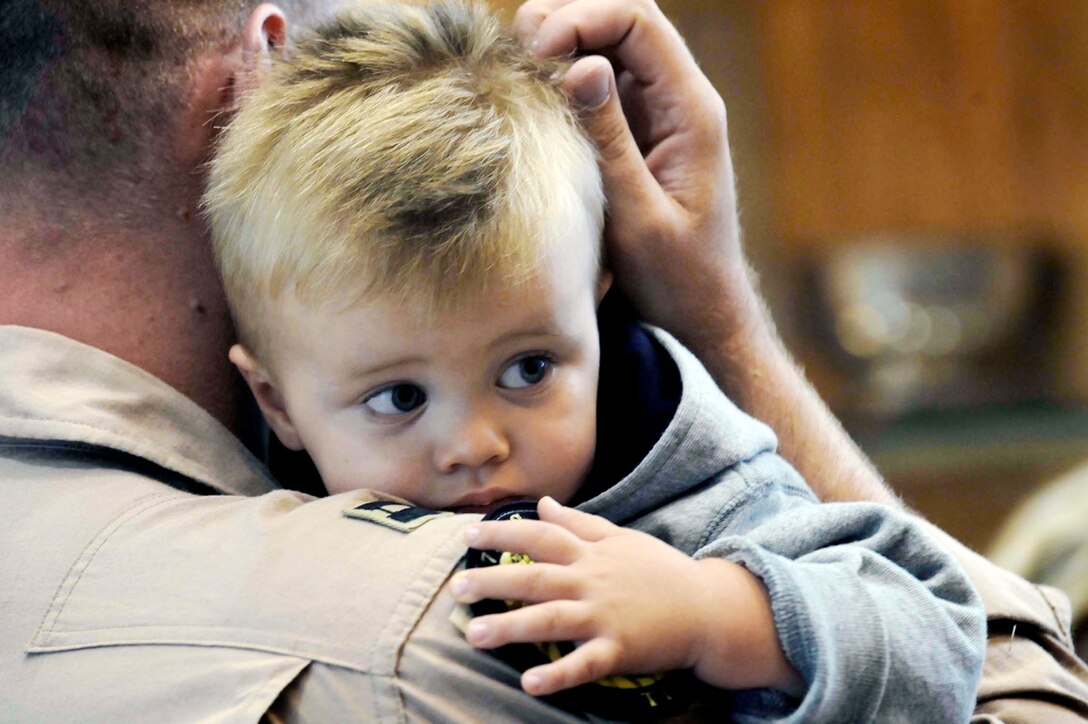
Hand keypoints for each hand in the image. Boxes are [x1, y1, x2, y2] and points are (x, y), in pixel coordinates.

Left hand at [450, 497, 801, 696]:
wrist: (707, 608)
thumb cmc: (661, 572)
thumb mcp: (620, 538)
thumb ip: (579, 522)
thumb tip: (543, 503)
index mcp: (591, 553)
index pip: (539, 535)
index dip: (502, 533)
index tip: (466, 534)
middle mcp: (592, 581)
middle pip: (535, 577)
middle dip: (492, 582)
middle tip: (456, 589)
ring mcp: (604, 616)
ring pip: (550, 619)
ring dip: (511, 627)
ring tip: (474, 635)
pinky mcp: (619, 650)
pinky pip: (584, 663)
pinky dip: (558, 672)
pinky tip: (530, 682)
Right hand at [514, 0, 760, 352]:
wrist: (701, 312)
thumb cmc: (677, 277)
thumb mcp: (638, 216)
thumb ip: (611, 142)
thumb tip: (581, 67)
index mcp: (691, 110)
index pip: (638, 21)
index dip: (582, 18)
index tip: (537, 51)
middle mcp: (676, 99)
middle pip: (621, 21)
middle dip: (566, 20)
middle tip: (517, 56)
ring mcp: (654, 114)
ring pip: (604, 48)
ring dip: (559, 48)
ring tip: (516, 73)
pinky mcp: (633, 134)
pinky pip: (596, 86)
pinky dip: (560, 82)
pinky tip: (529, 102)